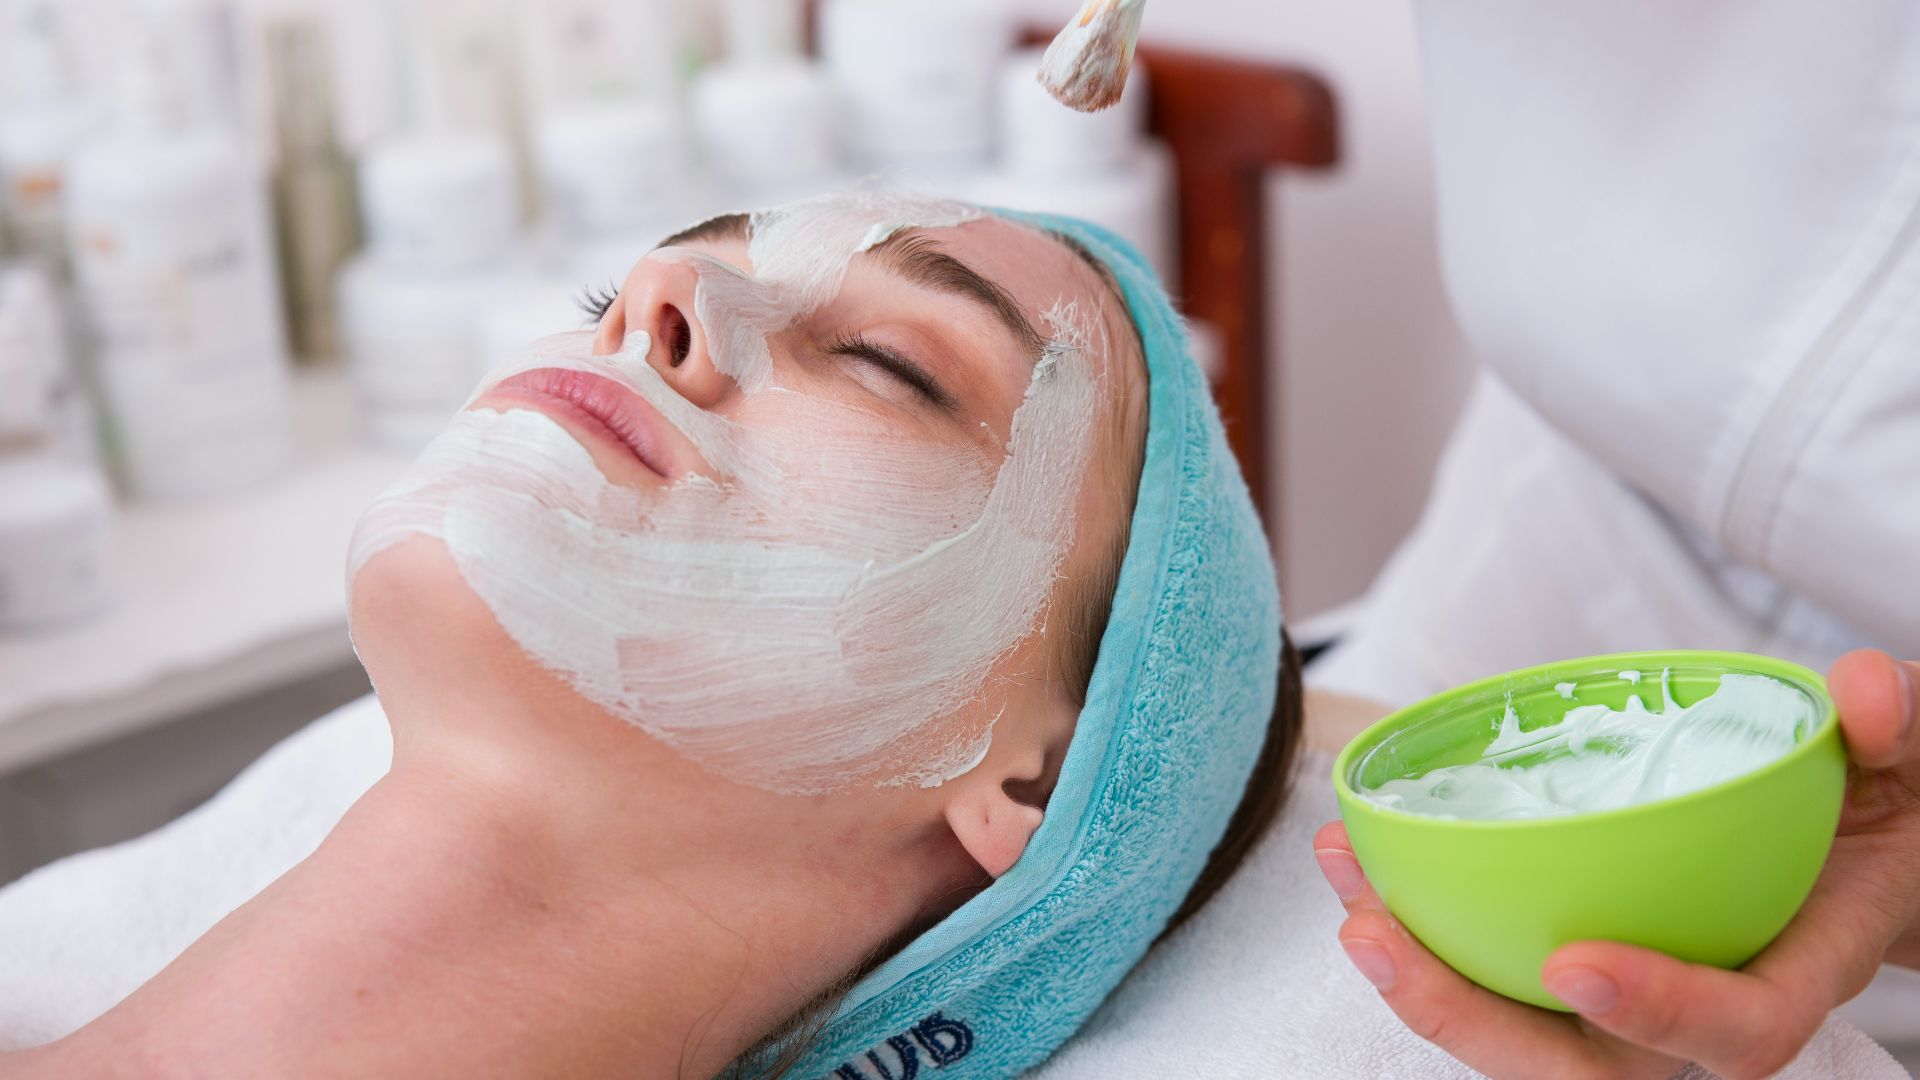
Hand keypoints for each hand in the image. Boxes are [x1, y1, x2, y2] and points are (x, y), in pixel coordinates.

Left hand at [1314, 649, 1919, 1079]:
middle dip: (1471, 1022)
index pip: (1740, 1029)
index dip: (1658, 1011)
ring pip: (1522, 1032)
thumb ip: (1896, 724)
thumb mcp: (1909, 760)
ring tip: (1346, 895)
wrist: (1868, 839)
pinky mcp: (1580, 958)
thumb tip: (1866, 697)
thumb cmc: (1884, 804)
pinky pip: (1495, 972)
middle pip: (1588, 1069)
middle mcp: (1705, 1000)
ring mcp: (1636, 993)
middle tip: (1379, 939)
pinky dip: (1423, 926)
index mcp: (1799, 966)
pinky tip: (1360, 863)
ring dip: (1421, 978)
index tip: (1572, 962)